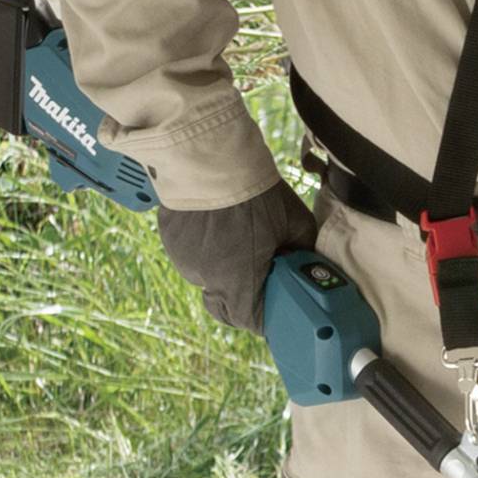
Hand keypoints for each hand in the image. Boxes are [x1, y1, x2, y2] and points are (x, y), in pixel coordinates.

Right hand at [155, 177, 316, 333]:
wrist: (210, 155)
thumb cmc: (257, 192)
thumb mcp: (297, 224)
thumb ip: (304, 253)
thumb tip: (308, 266)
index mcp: (238, 283)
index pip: (250, 322)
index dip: (265, 317)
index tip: (275, 305)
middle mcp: (206, 278)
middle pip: (225, 305)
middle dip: (242, 297)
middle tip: (258, 275)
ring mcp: (183, 258)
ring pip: (206, 278)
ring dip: (222, 270)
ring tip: (236, 240)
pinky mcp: (169, 238)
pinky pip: (189, 254)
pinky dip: (203, 248)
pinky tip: (215, 225)